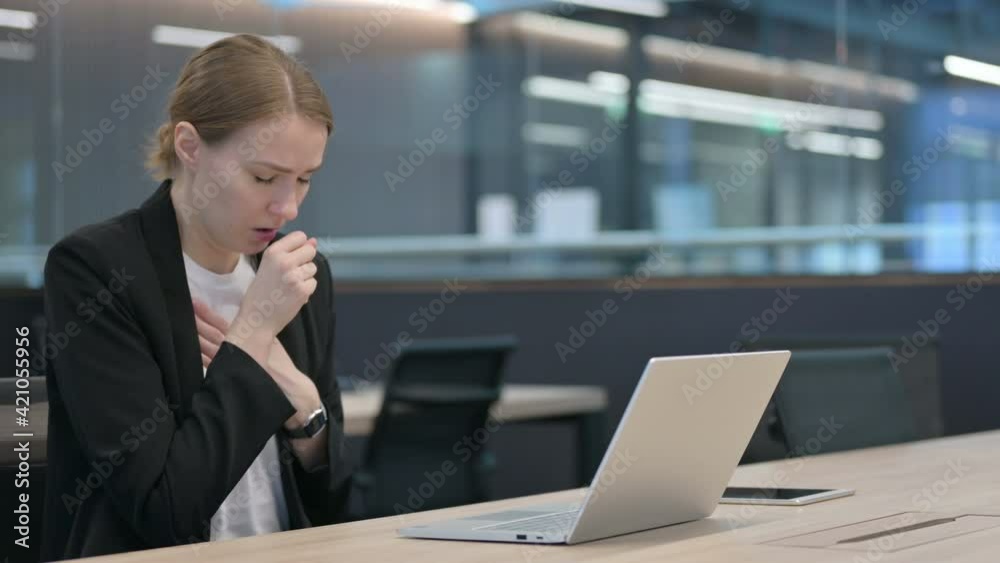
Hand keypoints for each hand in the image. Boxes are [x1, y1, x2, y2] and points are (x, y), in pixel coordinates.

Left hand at [194, 298, 321, 429]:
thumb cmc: (282, 367)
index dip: (208, 315)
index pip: (222, 325)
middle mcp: (235, 352)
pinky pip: (210, 365)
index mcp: (245, 342)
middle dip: (198, 322)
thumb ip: (259, 333)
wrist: (288, 390)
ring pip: (208, 348)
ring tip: (182, 324)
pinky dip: (201, 356)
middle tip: (185, 308)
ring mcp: (229, 365)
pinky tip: (192, 349)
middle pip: (211, 335)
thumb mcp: (273, 345)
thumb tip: (249, 320)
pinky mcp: (228, 377)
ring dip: (195, 337)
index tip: (197, 303)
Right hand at [225, 232, 318, 364]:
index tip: (292, 256)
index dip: (300, 246)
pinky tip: (292, 295)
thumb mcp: (270, 266)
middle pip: (311, 250)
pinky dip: (306, 289)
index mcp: (273, 252)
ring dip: (305, 276)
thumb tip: (314, 241)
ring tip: (289, 286)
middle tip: (290, 274)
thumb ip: (292, 251)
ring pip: (313, 268)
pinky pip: (313, 283)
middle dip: (305, 261)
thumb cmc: (261, 292)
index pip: (300, 236)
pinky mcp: (303, 290)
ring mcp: (294, 276)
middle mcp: (284, 261)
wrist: (257, 318)